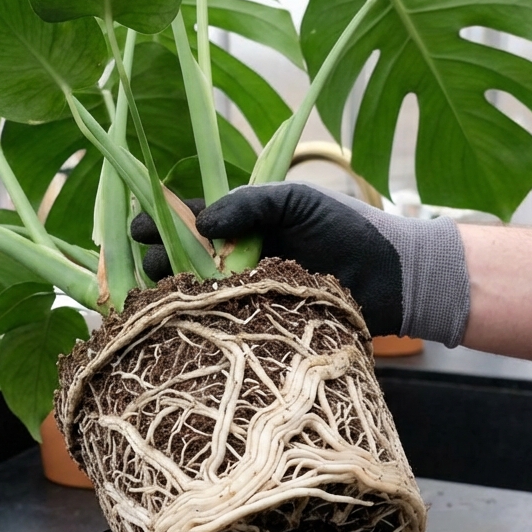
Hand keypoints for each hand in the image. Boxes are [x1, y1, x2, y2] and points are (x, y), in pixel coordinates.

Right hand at [131, 182, 469, 344]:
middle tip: (145, 267)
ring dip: (174, 300)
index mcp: (245, 226)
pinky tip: (182, 330)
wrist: (396, 277)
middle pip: (184, 264)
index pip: (191, 223)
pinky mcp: (263, 330)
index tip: (136, 229)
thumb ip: (252, 203)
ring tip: (154, 300)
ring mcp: (250, 299)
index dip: (161, 224)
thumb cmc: (350, 229)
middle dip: (159, 264)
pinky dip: (202, 329)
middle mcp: (241, 263)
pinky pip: (225, 330)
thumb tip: (203, 224)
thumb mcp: (298, 201)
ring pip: (198, 300)